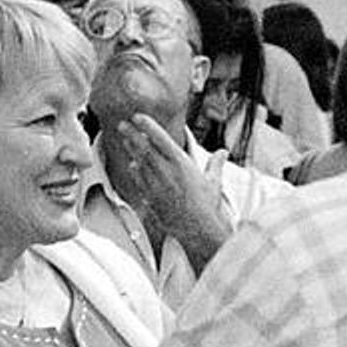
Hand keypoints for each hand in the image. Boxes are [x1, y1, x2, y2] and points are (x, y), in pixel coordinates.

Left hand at [112, 114, 231, 270]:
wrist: (199, 229)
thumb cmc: (208, 206)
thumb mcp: (214, 181)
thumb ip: (216, 164)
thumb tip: (223, 152)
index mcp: (182, 163)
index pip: (161, 138)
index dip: (148, 126)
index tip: (138, 117)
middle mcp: (167, 172)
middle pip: (145, 148)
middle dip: (132, 134)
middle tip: (123, 124)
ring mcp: (156, 185)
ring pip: (139, 162)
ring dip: (132, 150)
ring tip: (125, 139)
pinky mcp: (151, 198)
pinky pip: (140, 181)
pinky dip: (136, 171)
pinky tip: (133, 165)